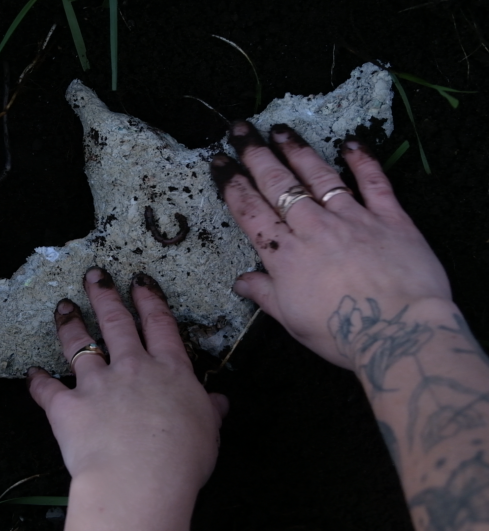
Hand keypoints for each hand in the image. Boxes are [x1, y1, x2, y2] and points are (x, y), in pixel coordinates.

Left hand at [27, 268, 227, 530]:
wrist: (140, 479)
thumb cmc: (181, 459)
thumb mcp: (209, 431)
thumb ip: (209, 411)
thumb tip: (219, 402)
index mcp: (170, 371)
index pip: (159, 326)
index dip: (149, 300)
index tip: (139, 281)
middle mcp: (132, 368)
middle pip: (117, 323)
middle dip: (105, 295)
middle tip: (94, 275)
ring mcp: (97, 384)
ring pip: (80, 345)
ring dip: (70, 324)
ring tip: (63, 307)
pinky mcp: (68, 406)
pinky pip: (48, 390)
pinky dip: (38, 382)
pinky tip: (31, 374)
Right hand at [212, 122, 450, 369]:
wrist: (400, 332)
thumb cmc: (342, 334)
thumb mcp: (292, 321)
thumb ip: (265, 295)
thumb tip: (241, 282)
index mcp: (285, 256)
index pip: (250, 212)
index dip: (232, 185)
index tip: (220, 163)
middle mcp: (314, 229)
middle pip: (279, 185)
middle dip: (256, 155)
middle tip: (241, 130)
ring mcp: (352, 219)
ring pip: (319, 176)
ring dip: (298, 151)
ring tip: (281, 130)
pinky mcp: (390, 218)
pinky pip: (374, 182)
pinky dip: (363, 160)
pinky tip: (352, 143)